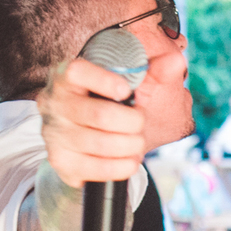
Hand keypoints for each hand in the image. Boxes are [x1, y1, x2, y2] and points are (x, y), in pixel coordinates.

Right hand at [37, 57, 145, 188]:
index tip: (126, 91)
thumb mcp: (131, 84)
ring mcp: (54, 133)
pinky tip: (130, 161)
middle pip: (100, 114)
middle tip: (140, 123)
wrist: (84, 136)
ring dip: (130, 145)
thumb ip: (154, 71)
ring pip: (100, 143)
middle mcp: (54, 102)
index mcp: (68, 75)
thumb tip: (176, 62)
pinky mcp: (60, 160)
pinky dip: (120, 167)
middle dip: (133, 122)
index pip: (78, 72)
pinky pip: (94, 168)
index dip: (105, 81)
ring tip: (138, 143)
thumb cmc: (110, 103)